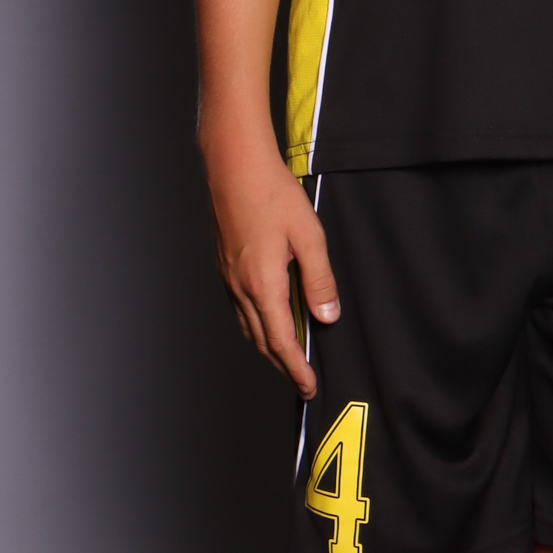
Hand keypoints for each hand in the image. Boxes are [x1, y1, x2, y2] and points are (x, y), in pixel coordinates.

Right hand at [202, 135, 338, 399]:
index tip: (309, 386)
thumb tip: (327, 316)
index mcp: (263, 284)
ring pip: (248, 328)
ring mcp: (229, 278)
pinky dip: (256, 326)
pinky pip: (240, 310)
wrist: (234, 166)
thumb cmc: (272, 194)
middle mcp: (240, 287)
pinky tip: (268, 321)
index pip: (280, 341)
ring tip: (289, 358)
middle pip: (261, 342)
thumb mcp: (309, 236)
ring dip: (268, 348)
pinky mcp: (225, 266)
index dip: (296, 368)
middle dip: (282, 366)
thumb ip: (319, 280)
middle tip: (302, 382)